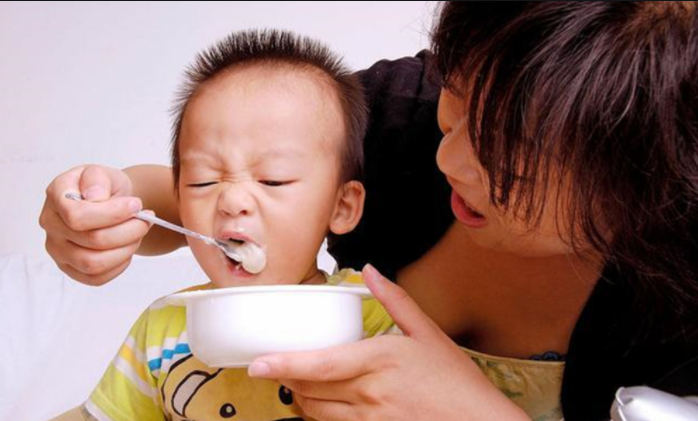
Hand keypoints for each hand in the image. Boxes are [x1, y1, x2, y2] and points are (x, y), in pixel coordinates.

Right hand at [39, 165, 149, 284]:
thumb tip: (95, 197)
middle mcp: (51, 225)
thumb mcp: (103, 172)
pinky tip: (127, 248)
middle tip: (146, 220)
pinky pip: (96, 278)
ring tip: (138, 233)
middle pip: (92, 240)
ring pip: (94, 263)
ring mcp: (58, 250)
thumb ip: (98, 179)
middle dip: (129, 231)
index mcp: (56, 196)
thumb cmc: (105, 187)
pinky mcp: (70, 268)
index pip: (78, 216)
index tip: (136, 205)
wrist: (110, 201)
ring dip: (126, 249)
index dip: (113, 214)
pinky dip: (119, 265)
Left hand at [247, 265, 529, 420]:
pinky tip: (324, 405)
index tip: (257, 363)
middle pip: (309, 389)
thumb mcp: (428, 333)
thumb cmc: (455, 382)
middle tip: (277, 365)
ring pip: (316, 413)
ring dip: (300, 398)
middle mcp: (370, 394)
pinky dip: (320, 417)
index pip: (320, 364)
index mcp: (380, 360)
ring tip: (299, 383)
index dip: (284, 365)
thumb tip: (371, 271)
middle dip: (287, 378)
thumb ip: (395, 300)